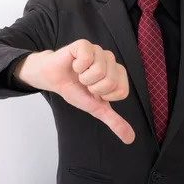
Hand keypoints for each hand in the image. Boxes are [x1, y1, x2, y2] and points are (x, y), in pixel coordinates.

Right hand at [15, 39, 133, 143]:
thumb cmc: (75, 89)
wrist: (53, 78)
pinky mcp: (84, 44)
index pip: (121, 91)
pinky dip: (77, 67)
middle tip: (85, 83)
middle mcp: (110, 60)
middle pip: (110, 82)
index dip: (105, 95)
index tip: (94, 91)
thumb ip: (113, 120)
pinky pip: (86, 59)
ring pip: (99, 71)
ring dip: (84, 78)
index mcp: (117, 74)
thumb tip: (130, 139)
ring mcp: (98, 50)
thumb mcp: (95, 108)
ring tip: (79, 74)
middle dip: (93, 88)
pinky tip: (74, 65)